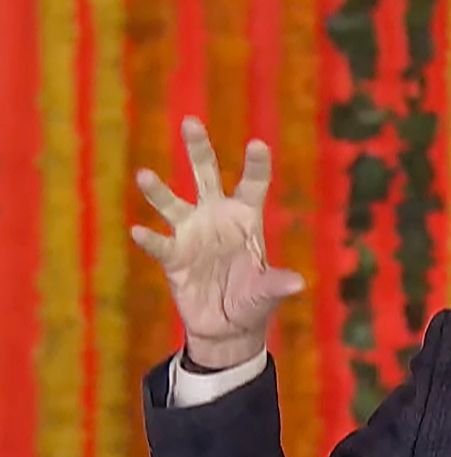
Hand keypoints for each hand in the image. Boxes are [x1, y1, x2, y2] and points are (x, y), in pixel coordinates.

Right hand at [131, 117, 303, 368]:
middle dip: (199, 149)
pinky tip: (139, 231)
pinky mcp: (174, 257)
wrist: (227, 326)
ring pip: (173, 203)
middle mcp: (217, 218)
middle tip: (191, 121)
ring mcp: (192, 234)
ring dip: (159, 191)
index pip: (253, 185)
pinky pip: (160, 244)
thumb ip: (277, 285)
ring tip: (145, 175)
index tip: (257, 143)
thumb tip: (297, 283)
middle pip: (206, 176)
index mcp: (246, 219)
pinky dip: (149, 239)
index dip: (256, 165)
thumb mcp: (267, 294)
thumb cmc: (253, 301)